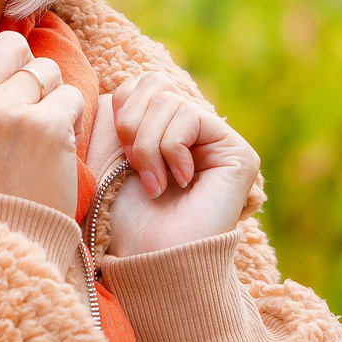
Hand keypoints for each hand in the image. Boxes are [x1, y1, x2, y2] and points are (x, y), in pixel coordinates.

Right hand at [0, 11, 84, 216]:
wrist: (0, 244)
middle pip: (10, 42)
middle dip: (21, 71)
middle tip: (15, 113)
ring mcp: (5, 111)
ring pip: (44, 68)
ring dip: (48, 96)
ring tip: (32, 134)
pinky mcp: (46, 126)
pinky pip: (70, 96)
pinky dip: (69, 120)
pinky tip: (53, 148)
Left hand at [91, 73, 261, 256]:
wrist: (148, 259)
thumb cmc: (121, 218)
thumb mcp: (104, 155)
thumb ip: (114, 112)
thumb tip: (119, 86)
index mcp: (163, 129)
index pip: (140, 83)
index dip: (121, 110)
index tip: (118, 156)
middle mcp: (193, 131)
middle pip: (154, 83)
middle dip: (131, 124)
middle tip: (133, 168)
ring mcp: (217, 140)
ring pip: (170, 100)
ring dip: (148, 146)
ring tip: (154, 184)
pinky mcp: (237, 151)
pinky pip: (191, 117)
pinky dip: (171, 150)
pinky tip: (180, 182)